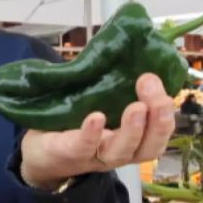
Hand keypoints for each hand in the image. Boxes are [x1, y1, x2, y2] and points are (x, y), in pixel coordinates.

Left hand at [19, 73, 175, 190]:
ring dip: (132, 130)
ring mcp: (92, 156)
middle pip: (148, 146)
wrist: (36, 151)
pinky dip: (91, 134)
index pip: (158, 134)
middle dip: (158, 119)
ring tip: (136, 107)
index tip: (157, 79)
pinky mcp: (65, 153)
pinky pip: (82, 147)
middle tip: (153, 89)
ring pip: (121, 151)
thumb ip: (112, 83)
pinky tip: (97, 117)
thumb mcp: (97, 103)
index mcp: (129, 139)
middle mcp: (117, 151)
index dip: (166, 113)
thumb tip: (124, 46)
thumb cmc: (73, 123)